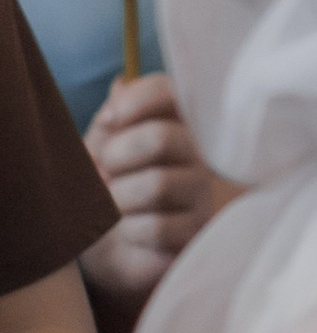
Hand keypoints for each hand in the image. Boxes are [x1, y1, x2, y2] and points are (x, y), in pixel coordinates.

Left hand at [82, 74, 236, 298]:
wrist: (106, 247)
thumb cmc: (105, 188)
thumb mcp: (99, 147)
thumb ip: (110, 118)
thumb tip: (120, 86)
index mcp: (172, 123)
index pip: (170, 92)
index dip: (137, 100)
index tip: (110, 120)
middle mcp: (196, 153)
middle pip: (162, 138)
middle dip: (118, 155)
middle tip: (105, 171)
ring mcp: (201, 193)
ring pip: (157, 184)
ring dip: (119, 197)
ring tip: (114, 204)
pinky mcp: (197, 232)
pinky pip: (158, 227)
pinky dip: (130, 231)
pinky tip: (130, 232)